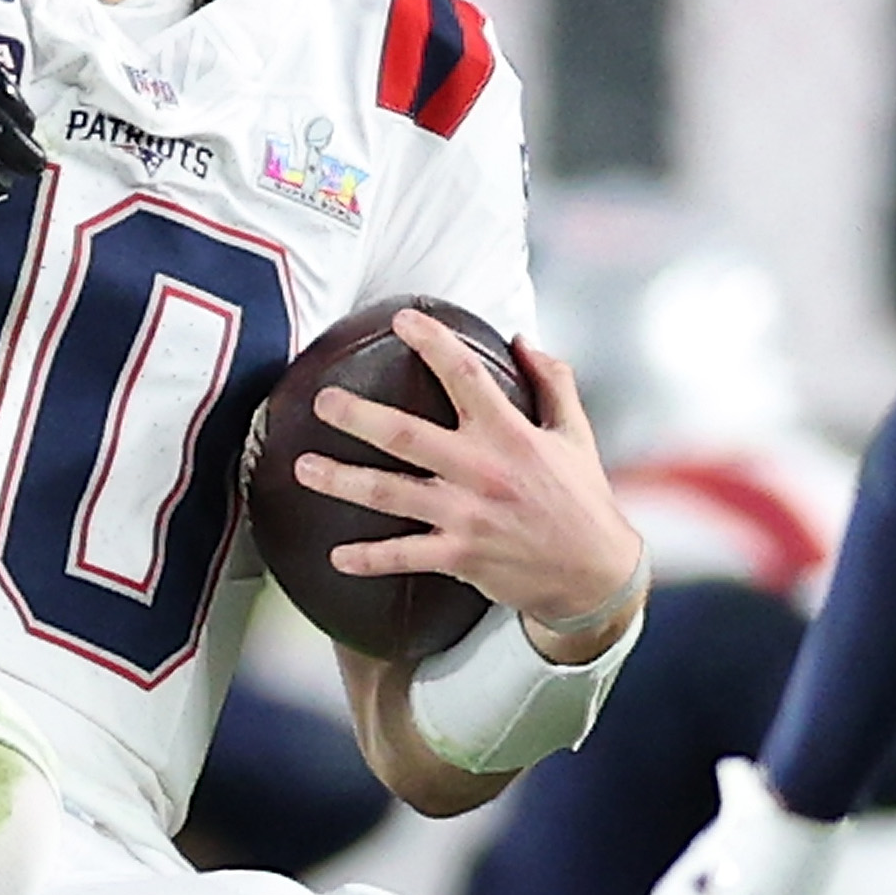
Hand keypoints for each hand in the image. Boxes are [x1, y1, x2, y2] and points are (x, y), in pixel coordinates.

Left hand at [289, 317, 648, 649]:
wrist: (593, 575)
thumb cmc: (581, 499)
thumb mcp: (575, 434)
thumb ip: (552, 382)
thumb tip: (523, 338)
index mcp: (510, 435)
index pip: (467, 376)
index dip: (434, 343)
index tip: (404, 319)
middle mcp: (482, 472)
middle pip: (406, 435)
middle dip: (358, 416)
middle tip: (322, 400)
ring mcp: (467, 516)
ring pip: (390, 494)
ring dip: (341, 481)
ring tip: (303, 467)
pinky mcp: (460, 556)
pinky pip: (404, 557)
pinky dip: (368, 558)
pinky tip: (336, 556)